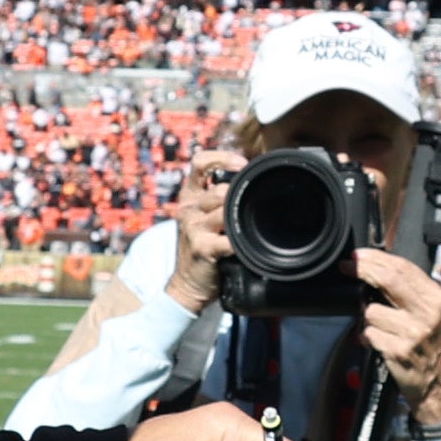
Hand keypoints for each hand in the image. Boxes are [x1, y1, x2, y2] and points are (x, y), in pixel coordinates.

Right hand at [164, 148, 238, 308]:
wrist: (188, 282)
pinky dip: (240, 241)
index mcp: (189, 194)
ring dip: (239, 219)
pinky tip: (244, 245)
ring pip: (224, 210)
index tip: (242, 163)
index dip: (221, 158)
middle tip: (252, 207)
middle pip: (219, 190)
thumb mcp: (205, 215)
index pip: (199, 162)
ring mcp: (193, 227)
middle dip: (238, 198)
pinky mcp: (202, 247)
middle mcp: (188, 207)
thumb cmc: (204, 245)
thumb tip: (252, 180)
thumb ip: (221, 198)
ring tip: (245, 228)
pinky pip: (228, 238)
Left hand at [353, 247, 440, 434]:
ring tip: (379, 326)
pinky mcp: (398, 351)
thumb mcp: (432, 312)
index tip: (358, 255)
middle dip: (362, 269)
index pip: (403, 268)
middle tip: (347, 266)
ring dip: (366, 318)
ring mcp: (413, 333)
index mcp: (436, 298)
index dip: (376, 258)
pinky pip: (368, 333)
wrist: (439, 382)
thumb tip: (378, 266)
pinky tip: (378, 342)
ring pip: (371, 310)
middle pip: (388, 279)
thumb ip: (411, 289)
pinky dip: (367, 337)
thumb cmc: (430, 344)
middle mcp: (428, 313)